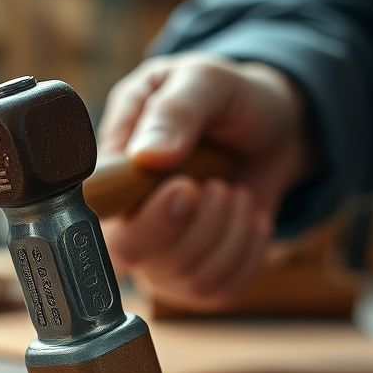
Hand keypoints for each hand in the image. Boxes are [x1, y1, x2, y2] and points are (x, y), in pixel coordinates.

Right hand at [98, 53, 313, 310]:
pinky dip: (247, 253)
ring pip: (184, 279)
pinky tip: (248, 218)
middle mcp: (129, 222)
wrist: (274, 129)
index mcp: (113, 173)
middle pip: (136, 258)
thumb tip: (146, 158)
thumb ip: (174, 112)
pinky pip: (217, 291)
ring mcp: (161, 257)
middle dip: (192, 227)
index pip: (99, 221)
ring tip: (234, 191)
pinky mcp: (196, 279)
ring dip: (226, 233)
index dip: (143, 218)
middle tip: (218, 185)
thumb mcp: (204, 81)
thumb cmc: (228, 101)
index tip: (184, 189)